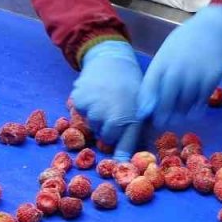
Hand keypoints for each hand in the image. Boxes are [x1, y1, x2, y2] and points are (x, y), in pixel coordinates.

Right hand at [71, 40, 144, 159]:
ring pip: (92, 125)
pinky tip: (95, 95)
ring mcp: (92, 109)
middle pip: (105, 137)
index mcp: (129, 118)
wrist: (111, 60)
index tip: (119, 160)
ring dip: (97, 119)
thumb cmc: (131, 85)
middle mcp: (109, 116)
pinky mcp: (79, 101)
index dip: (121, 151)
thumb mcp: (142, 106)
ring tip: (106, 101)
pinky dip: (86, 108)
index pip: (122, 145)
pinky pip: (81, 113)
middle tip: (115, 113)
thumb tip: (129, 156)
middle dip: (109, 130)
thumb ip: (138, 130)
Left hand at [138, 4, 221, 128]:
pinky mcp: (211, 78)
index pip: (149, 87)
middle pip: (166, 98)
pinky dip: (197, 107)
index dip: (146, 104)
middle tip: (161, 123)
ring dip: (181, 113)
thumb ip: (157, 75)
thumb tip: (148, 102)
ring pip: (185, 101)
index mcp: (162, 62)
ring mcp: (194, 74)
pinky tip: (194, 110)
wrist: (213, 30)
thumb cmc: (185, 44)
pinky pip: (202, 98)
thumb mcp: (167, 54)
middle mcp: (177, 69)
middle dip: (163, 113)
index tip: (144, 116)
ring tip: (179, 118)